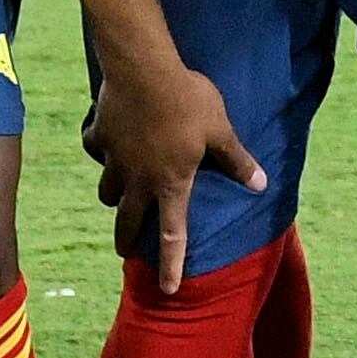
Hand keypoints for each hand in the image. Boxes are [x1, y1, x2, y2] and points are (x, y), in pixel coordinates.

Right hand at [90, 52, 264, 294]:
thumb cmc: (188, 100)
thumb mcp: (220, 130)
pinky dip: (101, 151)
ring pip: (107, 191)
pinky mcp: (100, 136)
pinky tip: (106, 142)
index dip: (171, 264)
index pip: (173, 234)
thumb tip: (260, 184)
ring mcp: (115, 159)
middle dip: (126, 240)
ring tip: (118, 194)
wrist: (142, 68)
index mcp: (171, 183)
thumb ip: (236, 160)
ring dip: (113, 197)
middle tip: (125, 249)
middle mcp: (138, 179)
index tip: (168, 289)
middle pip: (127, 221)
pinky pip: (96, 151)